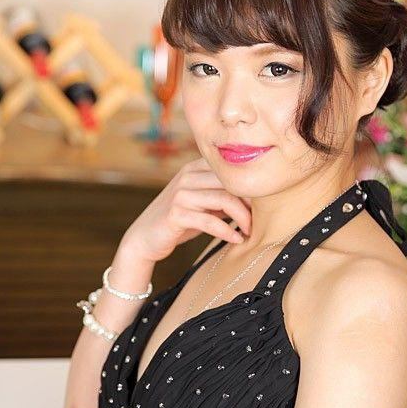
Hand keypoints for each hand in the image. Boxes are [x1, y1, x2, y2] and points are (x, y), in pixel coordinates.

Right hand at [120, 156, 251, 264]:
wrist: (144, 238)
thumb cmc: (178, 221)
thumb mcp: (201, 203)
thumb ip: (221, 195)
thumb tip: (256, 197)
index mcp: (194, 168)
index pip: (230, 170)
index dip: (249, 187)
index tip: (261, 205)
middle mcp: (187, 176)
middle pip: (230, 183)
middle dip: (250, 203)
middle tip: (260, 220)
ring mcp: (180, 194)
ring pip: (223, 199)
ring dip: (242, 218)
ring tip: (250, 231)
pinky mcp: (176, 213)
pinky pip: (210, 221)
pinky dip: (227, 231)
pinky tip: (237, 239)